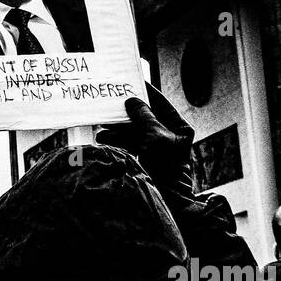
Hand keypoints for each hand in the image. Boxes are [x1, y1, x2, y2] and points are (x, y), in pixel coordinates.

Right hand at [96, 83, 194, 198]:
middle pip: (143, 116)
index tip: (132, 80)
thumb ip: (143, 116)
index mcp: (178, 128)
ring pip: (133, 130)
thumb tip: (132, 101)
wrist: (165, 199)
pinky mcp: (142, 158)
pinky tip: (102, 138)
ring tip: (101, 125)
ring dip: (117, 128)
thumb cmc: (166, 167)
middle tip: (110, 103)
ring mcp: (154, 147)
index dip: (146, 92)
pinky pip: (127, 144)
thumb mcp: (155, 136)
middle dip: (125, 112)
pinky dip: (115, 140)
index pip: (161, 104)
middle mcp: (167, 136)